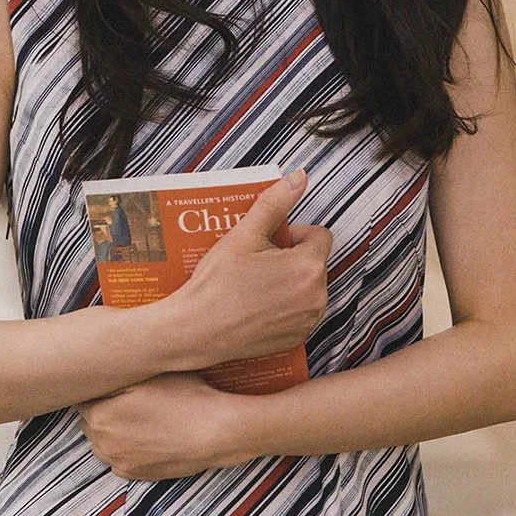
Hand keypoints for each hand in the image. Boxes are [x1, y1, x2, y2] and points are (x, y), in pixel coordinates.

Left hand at [75, 372, 251, 480]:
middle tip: (126, 396)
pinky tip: (145, 434)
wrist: (214, 432)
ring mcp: (118, 461)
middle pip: (89, 420)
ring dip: (111, 429)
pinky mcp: (134, 474)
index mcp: (100, 415)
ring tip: (137, 415)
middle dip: (101, 408)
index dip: (97, 387)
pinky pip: (118, 458)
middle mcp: (103, 443)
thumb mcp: (147, 374)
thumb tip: (93, 374)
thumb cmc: (184, 397)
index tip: (110, 382)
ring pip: (102, 441)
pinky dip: (125, 447)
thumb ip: (113, 376)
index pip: (82, 397)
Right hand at [166, 169, 331, 369]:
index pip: (319, 235)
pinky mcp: (297, 338)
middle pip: (313, 261)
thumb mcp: (244, 234)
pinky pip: (300, 311)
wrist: (195, 331)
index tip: (269, 241)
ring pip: (308, 286)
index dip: (293, 234)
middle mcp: (317, 296)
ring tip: (255, 283)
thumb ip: (275, 203)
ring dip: (290, 280)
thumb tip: (299, 178)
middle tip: (257, 261)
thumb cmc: (217, 284)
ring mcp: (308, 320)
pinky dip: (285, 305)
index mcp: (308, 266)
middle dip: (290, 257)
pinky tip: (257, 304)